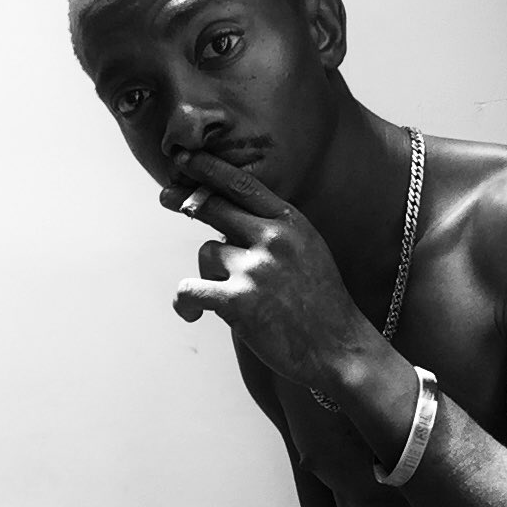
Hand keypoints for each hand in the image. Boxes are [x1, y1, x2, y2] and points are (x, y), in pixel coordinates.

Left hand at [160, 150, 367, 390]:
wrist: (340, 349)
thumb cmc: (322, 307)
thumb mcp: (309, 253)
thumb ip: (274, 234)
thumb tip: (226, 221)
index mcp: (292, 224)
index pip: (243, 185)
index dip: (210, 168)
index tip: (186, 157)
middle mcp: (273, 239)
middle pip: (213, 206)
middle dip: (185, 200)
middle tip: (165, 197)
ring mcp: (255, 269)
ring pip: (206, 253)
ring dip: (207, 274)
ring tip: (224, 299)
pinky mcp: (237, 302)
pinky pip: (190, 289)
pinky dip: (184, 302)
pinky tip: (190, 314)